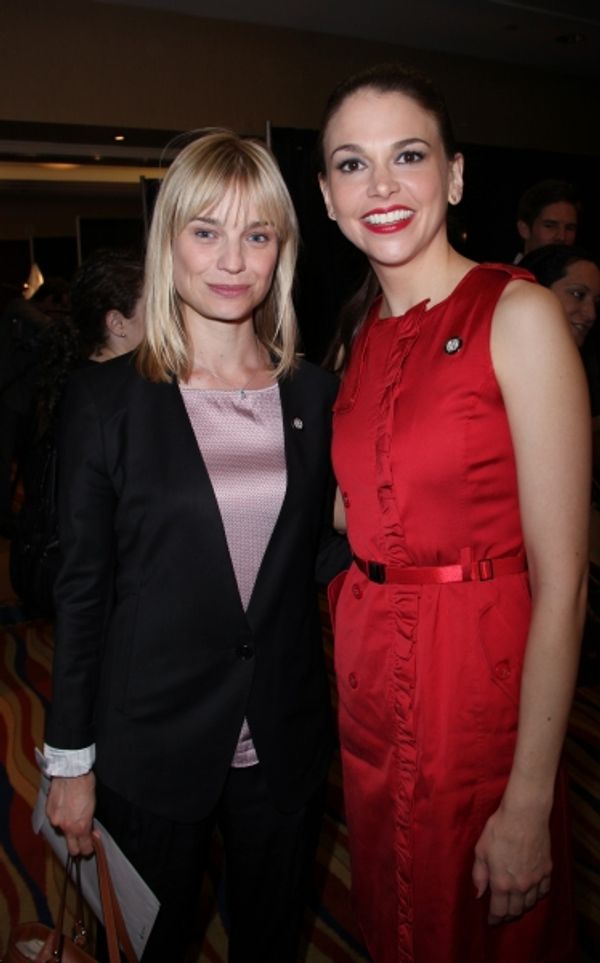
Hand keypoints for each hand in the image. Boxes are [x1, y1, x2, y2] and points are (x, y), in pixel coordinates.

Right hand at [46, 771, 95, 856]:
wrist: (71, 772)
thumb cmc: (85, 785)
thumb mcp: (93, 807)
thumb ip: (89, 823)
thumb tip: (91, 832)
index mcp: (81, 827)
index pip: (85, 848)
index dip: (88, 849)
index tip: (90, 846)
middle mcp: (66, 827)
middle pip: (72, 849)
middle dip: (77, 847)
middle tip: (81, 841)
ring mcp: (55, 820)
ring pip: (62, 831)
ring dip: (66, 827)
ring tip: (72, 814)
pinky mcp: (48, 812)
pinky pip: (54, 820)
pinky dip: (59, 816)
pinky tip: (64, 807)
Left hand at [472, 803, 551, 923]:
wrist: (525, 815)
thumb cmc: (499, 829)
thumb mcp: (481, 850)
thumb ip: (479, 875)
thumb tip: (479, 894)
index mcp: (502, 882)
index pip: (499, 910)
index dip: (494, 918)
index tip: (491, 921)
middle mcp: (521, 886)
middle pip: (516, 910)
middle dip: (507, 915)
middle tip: (502, 915)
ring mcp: (536, 879)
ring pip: (530, 903)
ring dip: (522, 907)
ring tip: (515, 905)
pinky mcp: (547, 870)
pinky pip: (544, 891)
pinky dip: (537, 896)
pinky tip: (532, 893)